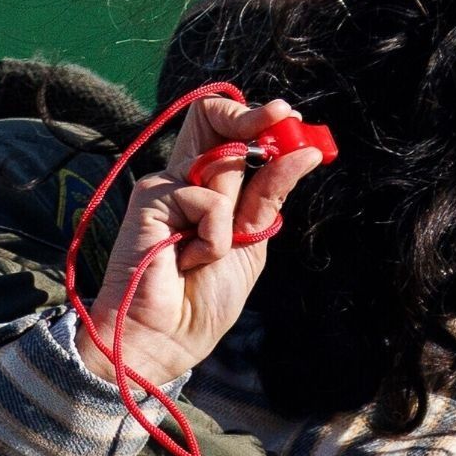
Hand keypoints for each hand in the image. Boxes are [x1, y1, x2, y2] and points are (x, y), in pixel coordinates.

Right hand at [85, 94, 329, 386]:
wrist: (167, 340)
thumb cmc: (203, 301)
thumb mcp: (251, 239)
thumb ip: (269, 192)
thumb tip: (306, 150)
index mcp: (210, 188)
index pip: (228, 129)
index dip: (257, 117)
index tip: (288, 117)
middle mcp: (185, 180)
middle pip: (214, 117)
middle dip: (255, 117)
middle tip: (281, 116)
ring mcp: (166, 188)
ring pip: (220, 159)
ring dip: (234, 209)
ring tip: (209, 252)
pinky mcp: (149, 200)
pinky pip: (203, 198)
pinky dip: (211, 235)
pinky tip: (188, 261)